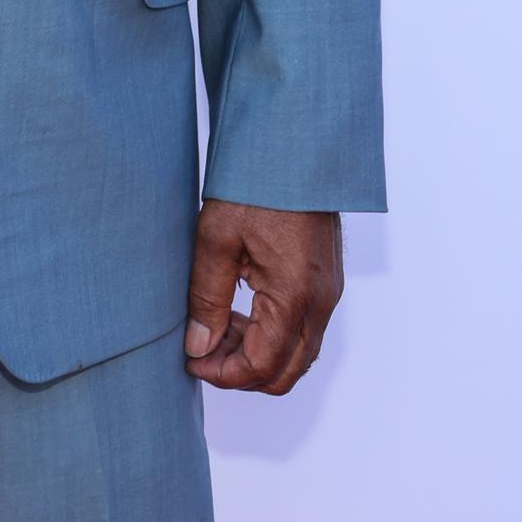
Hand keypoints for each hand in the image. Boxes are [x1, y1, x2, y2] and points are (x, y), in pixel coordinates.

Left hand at [182, 199, 342, 393]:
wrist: (295, 146)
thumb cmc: (255, 186)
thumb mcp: (216, 238)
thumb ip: (207, 298)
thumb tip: (199, 347)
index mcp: (294, 296)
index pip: (262, 366)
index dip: (224, 375)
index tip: (192, 362)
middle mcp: (321, 302)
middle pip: (286, 373)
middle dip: (242, 373)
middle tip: (204, 350)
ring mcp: (329, 293)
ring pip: (298, 354)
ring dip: (258, 354)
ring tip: (217, 325)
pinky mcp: (327, 282)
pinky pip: (305, 330)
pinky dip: (273, 335)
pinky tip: (241, 310)